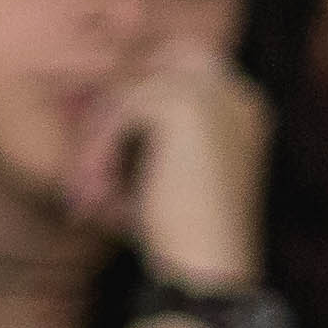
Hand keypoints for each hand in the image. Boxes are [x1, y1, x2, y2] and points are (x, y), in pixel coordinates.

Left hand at [69, 43, 270, 292]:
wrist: (205, 266)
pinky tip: (98, 191)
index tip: (97, 137)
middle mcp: (237, 94)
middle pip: (156, 61)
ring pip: (131, 92)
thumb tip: (86, 105)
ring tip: (90, 193)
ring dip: (99, 141)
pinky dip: (99, 150)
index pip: (182, 65)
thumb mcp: (163, 178)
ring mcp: (217, 95)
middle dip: (116, 103)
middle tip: (89, 158)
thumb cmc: (179, 237)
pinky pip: (122, 109)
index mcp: (242, 110)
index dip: (134, 94)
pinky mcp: (188, 105)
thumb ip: (143, 138)